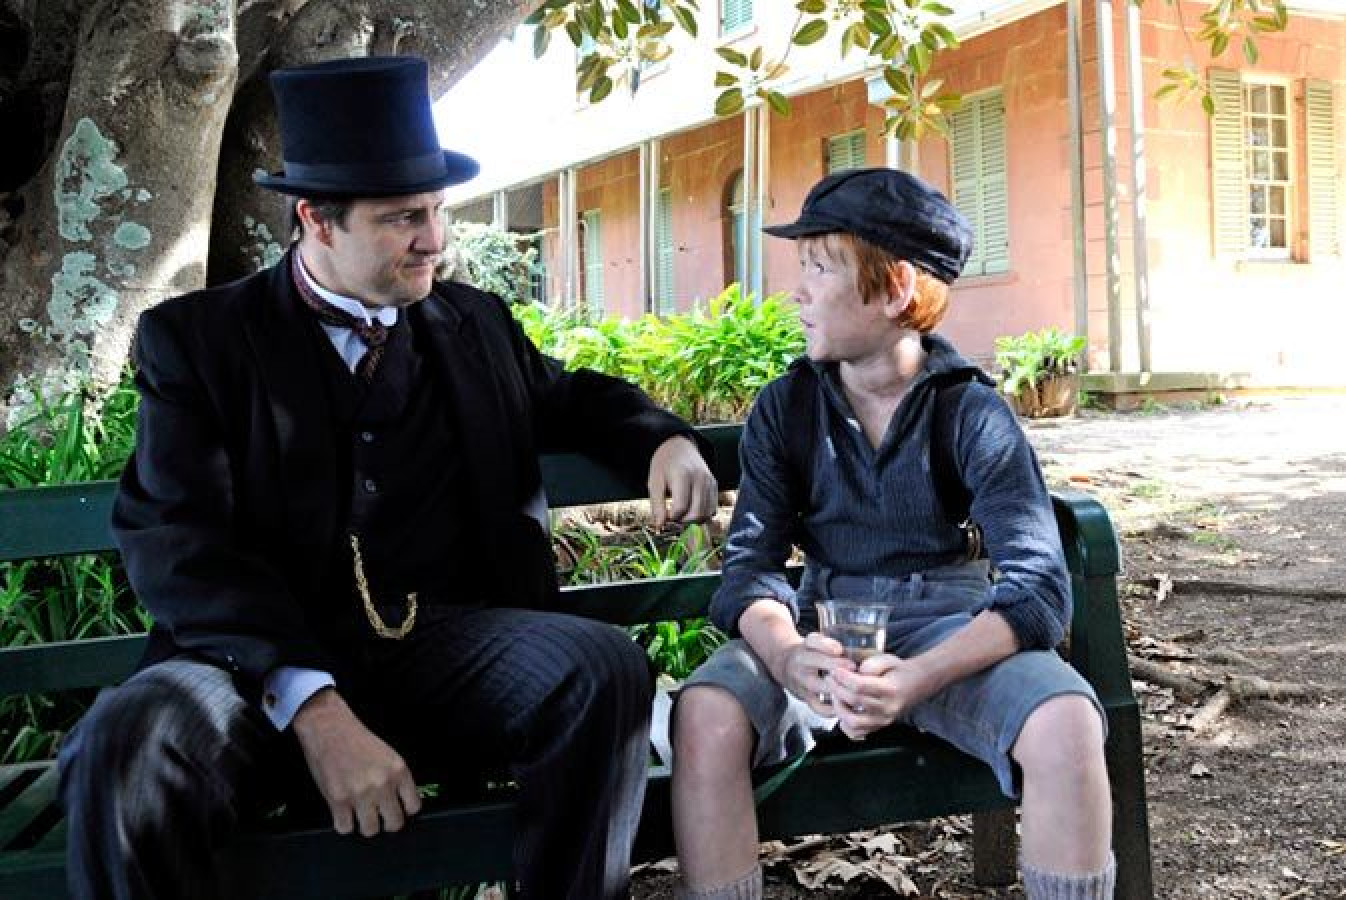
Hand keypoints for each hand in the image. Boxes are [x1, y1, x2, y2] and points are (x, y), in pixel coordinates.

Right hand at [291, 688, 420, 836]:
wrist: (329, 727)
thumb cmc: (356, 738)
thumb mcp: (388, 755)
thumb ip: (396, 779)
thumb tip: (401, 803)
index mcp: (399, 771)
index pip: (413, 806)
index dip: (404, 811)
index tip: (398, 811)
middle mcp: (383, 784)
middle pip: (394, 823)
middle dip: (386, 822)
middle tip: (378, 816)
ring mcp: (360, 794)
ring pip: (370, 830)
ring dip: (365, 825)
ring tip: (359, 815)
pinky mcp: (338, 800)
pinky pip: (345, 828)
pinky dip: (344, 824)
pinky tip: (343, 813)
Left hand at [647, 435, 717, 527]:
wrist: (680, 446)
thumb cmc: (665, 464)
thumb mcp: (654, 482)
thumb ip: (657, 504)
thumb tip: (660, 526)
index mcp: (682, 476)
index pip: (680, 508)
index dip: (671, 517)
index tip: (665, 514)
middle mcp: (700, 479)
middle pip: (696, 514)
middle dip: (683, 521)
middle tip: (673, 516)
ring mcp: (710, 482)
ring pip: (706, 514)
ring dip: (693, 520)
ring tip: (682, 512)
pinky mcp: (715, 486)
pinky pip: (712, 509)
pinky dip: (702, 514)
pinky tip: (691, 508)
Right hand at [777, 631, 855, 716]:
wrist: (784, 664)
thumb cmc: (809, 652)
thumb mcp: (815, 640)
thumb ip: (830, 643)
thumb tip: (852, 650)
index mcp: (805, 645)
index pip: (813, 641)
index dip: (826, 646)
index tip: (839, 649)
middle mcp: (801, 662)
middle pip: (816, 664)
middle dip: (836, 667)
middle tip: (855, 669)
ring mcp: (802, 682)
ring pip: (819, 687)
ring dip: (837, 688)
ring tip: (854, 689)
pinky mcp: (805, 698)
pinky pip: (818, 707)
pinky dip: (832, 709)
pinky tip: (845, 705)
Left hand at [827, 654, 935, 740]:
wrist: (915, 685)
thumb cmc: (898, 671)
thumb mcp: (888, 659)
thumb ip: (872, 663)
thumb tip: (856, 671)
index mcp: (890, 689)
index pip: (860, 686)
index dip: (843, 677)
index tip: (835, 670)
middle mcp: (887, 708)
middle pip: (854, 701)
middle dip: (836, 688)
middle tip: (830, 678)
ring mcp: (883, 721)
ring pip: (853, 721)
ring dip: (838, 707)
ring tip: (835, 694)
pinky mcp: (878, 728)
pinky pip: (857, 733)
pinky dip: (844, 725)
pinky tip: (842, 711)